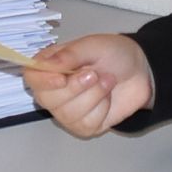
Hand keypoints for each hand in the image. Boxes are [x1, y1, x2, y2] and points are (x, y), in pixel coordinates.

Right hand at [21, 33, 154, 136]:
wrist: (141, 71)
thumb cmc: (113, 53)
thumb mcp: (92, 45)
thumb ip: (69, 54)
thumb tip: (45, 64)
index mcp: (50, 66)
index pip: (30, 77)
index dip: (43, 80)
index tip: (62, 78)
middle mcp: (53, 89)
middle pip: (47, 99)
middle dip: (75, 88)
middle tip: (95, 74)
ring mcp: (67, 110)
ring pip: (68, 114)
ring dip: (93, 96)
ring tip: (107, 81)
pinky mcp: (84, 125)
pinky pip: (86, 124)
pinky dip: (102, 109)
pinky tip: (108, 98)